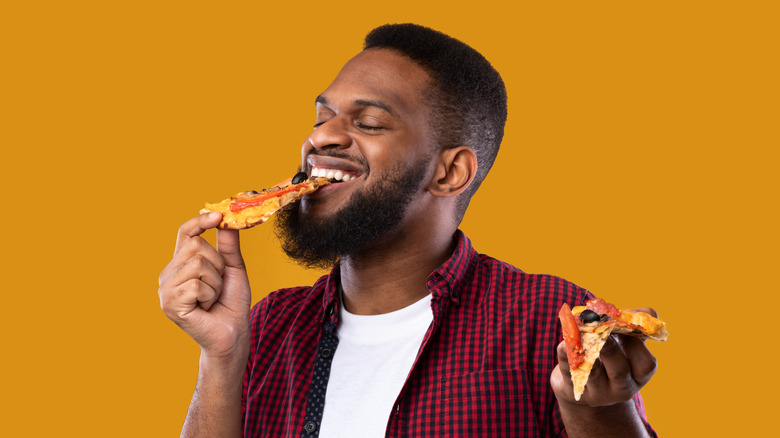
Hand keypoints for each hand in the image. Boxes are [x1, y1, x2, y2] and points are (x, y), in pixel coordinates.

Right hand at [158, 212, 250, 363]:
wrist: (233, 334)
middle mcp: (168, 274)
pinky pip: (196, 284)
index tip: (219, 216)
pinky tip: (206, 307)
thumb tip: (226, 217)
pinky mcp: (170, 305)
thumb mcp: (232, 268)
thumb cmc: (231, 303)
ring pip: (197, 264)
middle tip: (217, 285)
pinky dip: (210, 295)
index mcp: (181, 263)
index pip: (185, 233)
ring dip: (215, 282)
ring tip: (212, 298)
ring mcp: (166, 290)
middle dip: (217, 265)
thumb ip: (228, 244)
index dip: (200, 221)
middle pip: (196, 246)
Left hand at [551, 307, 658, 406]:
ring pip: (593, 374)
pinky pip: (568, 372)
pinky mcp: (573, 389)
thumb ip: (635, 324)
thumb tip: (647, 312)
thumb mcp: (626, 342)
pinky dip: (565, 356)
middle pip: (619, 371)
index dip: (636, 344)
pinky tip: (564, 343)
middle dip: (611, 349)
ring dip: (588, 352)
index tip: (622, 324)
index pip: (645, 364)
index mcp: (638, 376)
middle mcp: (620, 388)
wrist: (582, 383)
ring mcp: (596, 392)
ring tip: (583, 333)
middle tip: (603, 330)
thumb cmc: (610, 354)